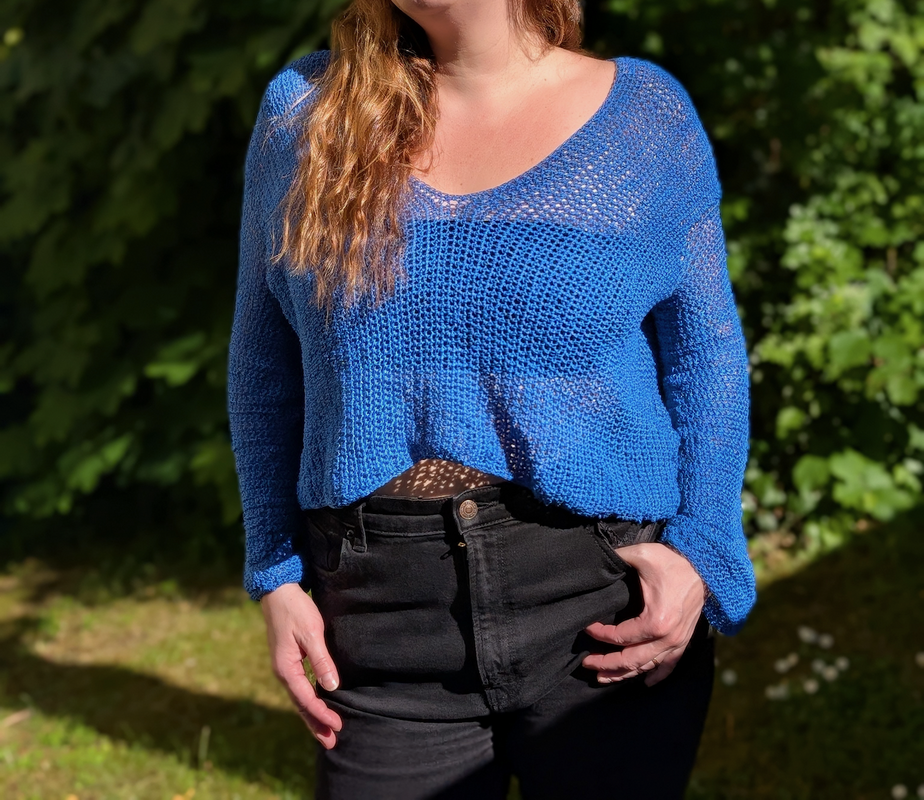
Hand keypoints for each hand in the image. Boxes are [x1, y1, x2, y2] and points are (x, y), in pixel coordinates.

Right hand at [261, 582, 342, 748]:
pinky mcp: (289, 660)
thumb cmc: (295, 610)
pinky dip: (310, 701)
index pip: (306, 699)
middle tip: (331, 744)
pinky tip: (318, 706)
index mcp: (285, 668)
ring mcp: (285, 667)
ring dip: (313, 715)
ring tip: (326, 733)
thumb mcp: (311, 633)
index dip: (322, 714)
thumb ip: (321, 660)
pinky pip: (300, 687)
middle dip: (316, 724)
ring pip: (300, 698)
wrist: (278, 591)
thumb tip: (331, 687)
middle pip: (300, 705)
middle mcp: (282, 672)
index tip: (338, 726)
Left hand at [582, 542, 705, 686]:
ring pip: (646, 667)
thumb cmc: (672, 562)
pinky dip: (656, 675)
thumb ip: (618, 557)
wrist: (706, 567)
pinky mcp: (684, 641)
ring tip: (604, 677)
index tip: (586, 627)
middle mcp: (667, 638)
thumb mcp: (642, 554)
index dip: (599, 634)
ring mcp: (677, 642)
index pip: (619, 637)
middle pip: (630, 660)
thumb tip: (598, 558)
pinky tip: (645, 682)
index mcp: (655, 621)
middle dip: (606, 664)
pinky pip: (669, 665)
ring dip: (624, 674)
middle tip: (586, 663)